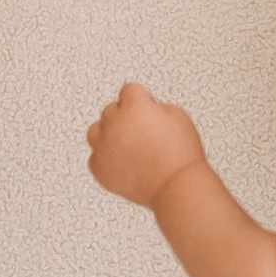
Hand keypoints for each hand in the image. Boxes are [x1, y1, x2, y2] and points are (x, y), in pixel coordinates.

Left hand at [87, 80, 209, 207]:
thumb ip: (155, 106)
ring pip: (95, 130)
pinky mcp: (100, 168)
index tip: (148, 108)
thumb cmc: (180, 155)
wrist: (176, 186)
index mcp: (135, 107)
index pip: (128, 90)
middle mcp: (115, 125)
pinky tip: (121, 159)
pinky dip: (105, 157)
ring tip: (125, 142)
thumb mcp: (178, 116)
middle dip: (125, 116)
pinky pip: (95, 156)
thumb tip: (143, 110)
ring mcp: (104, 147)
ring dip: (108, 133)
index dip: (141, 99)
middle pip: (111, 109)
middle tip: (142, 130)